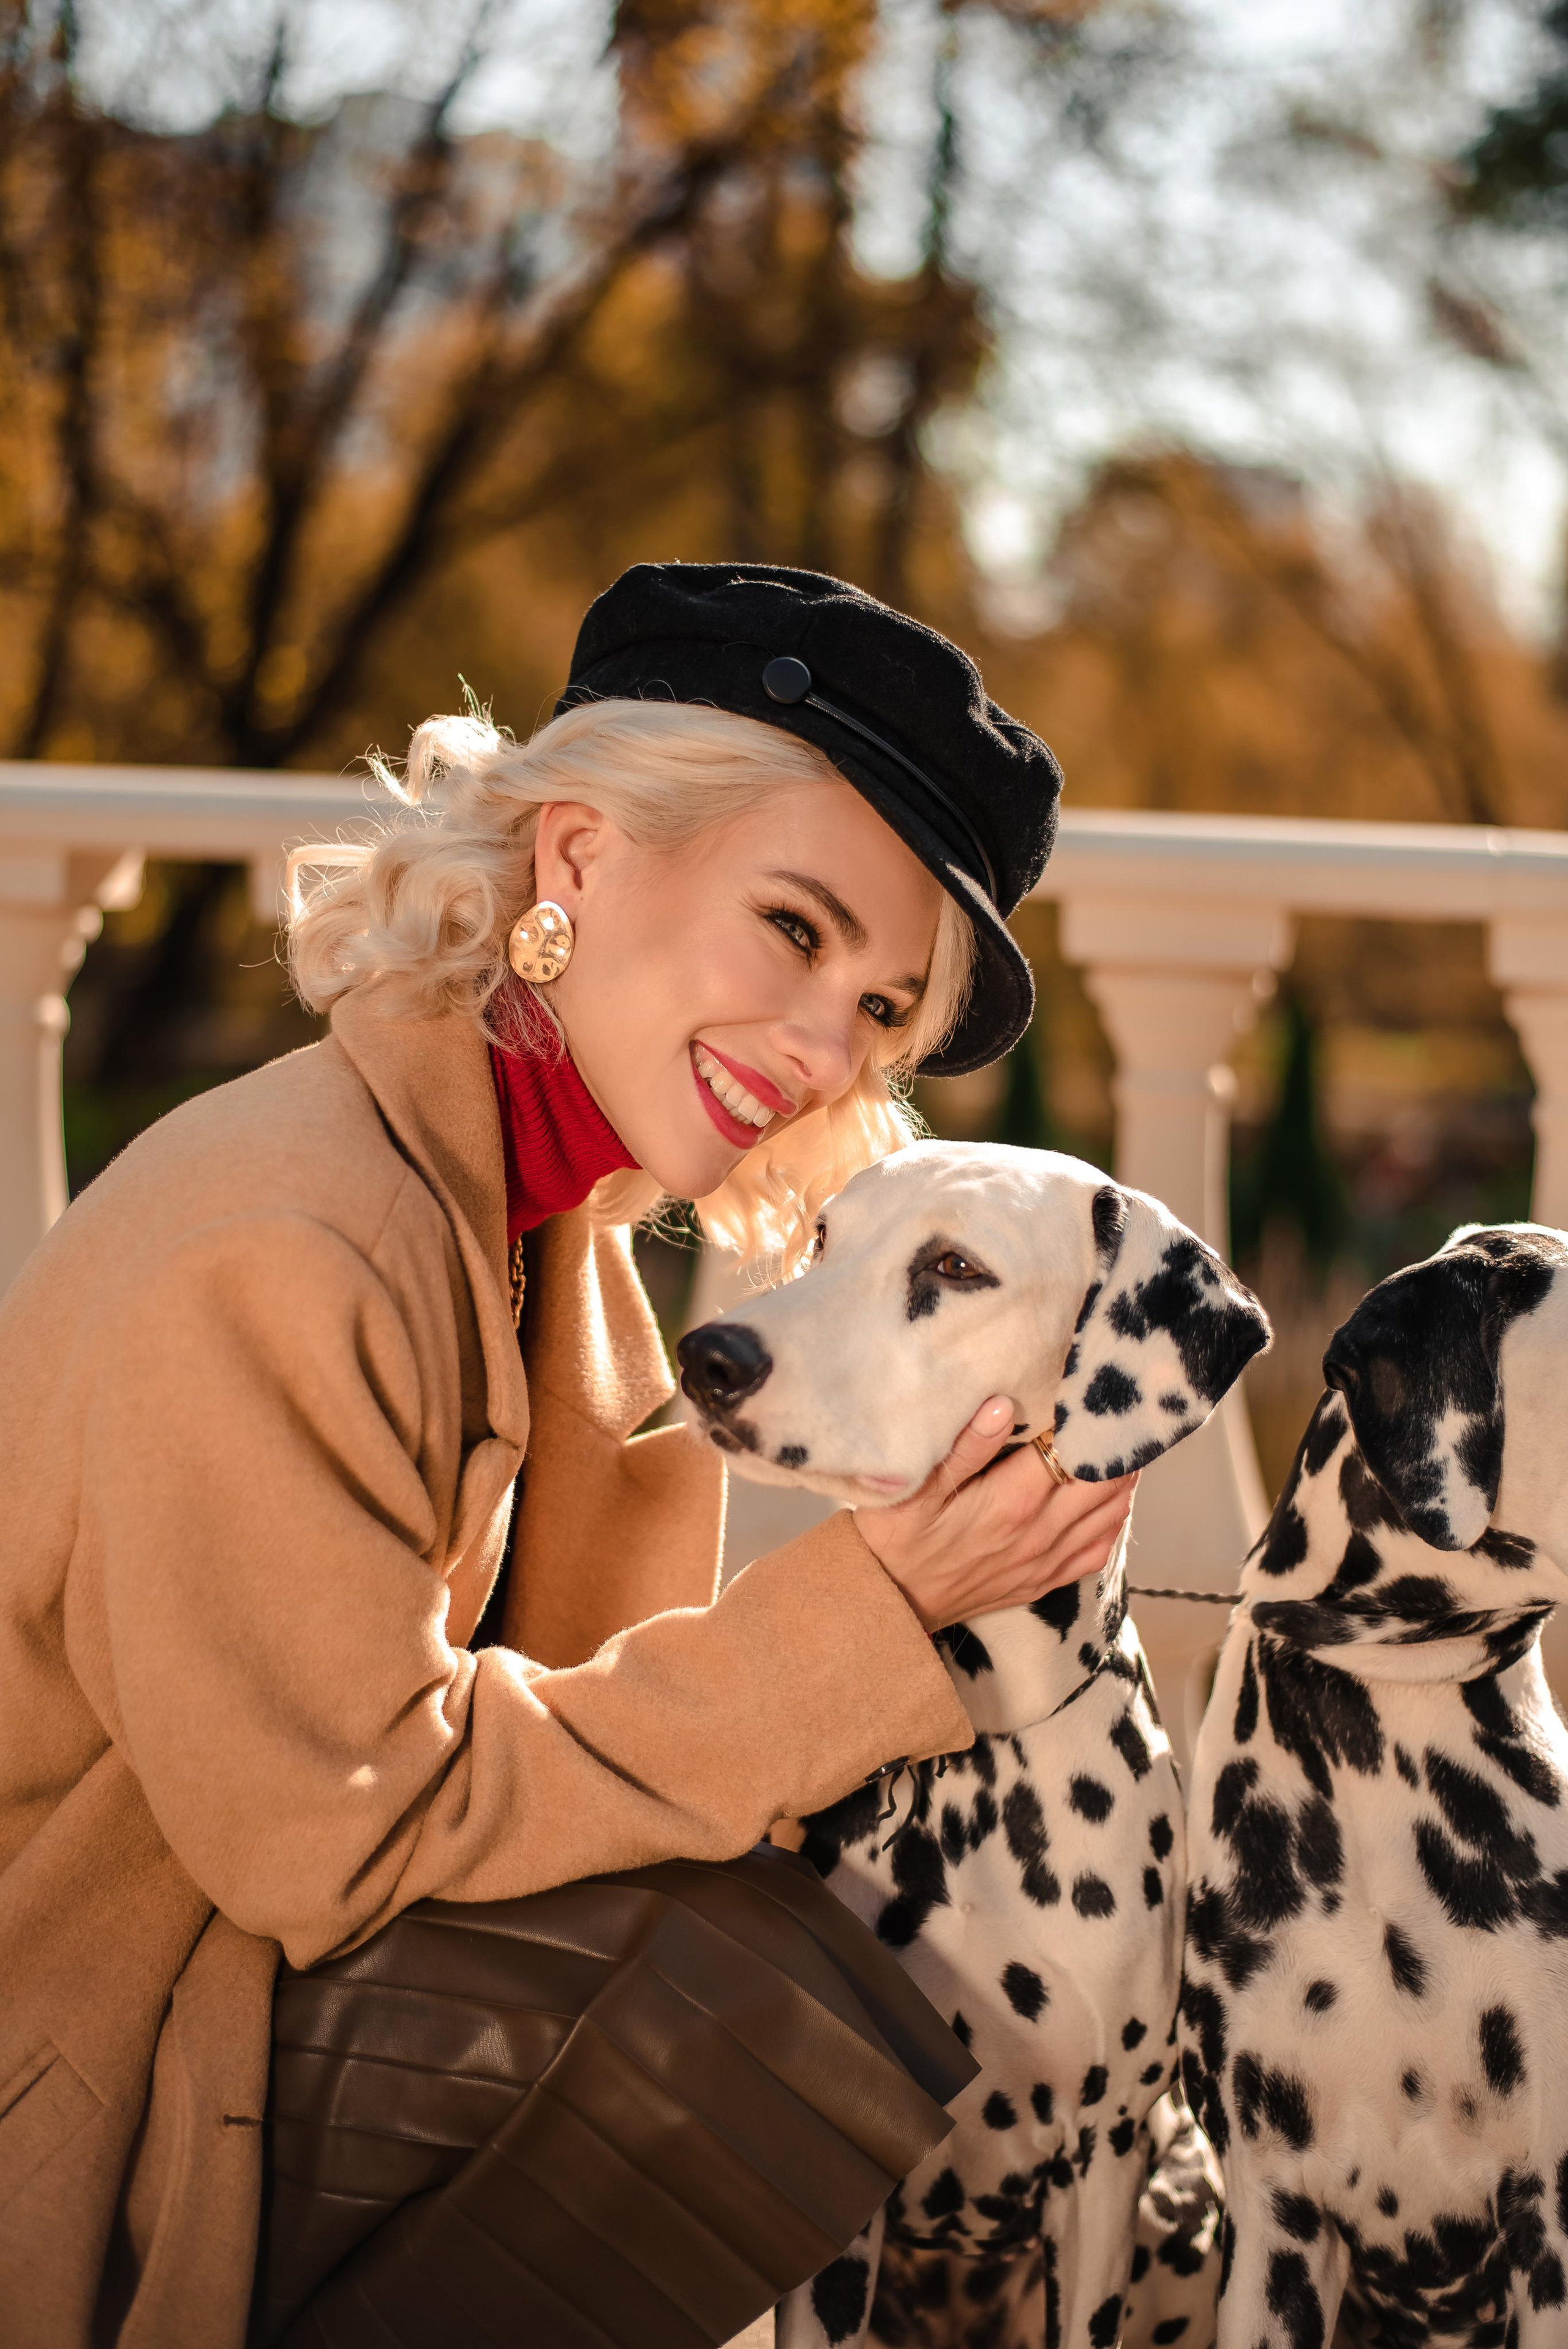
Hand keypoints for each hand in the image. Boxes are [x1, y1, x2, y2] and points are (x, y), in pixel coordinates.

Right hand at [854, 1395, 1137, 1633]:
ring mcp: (1046, 1560)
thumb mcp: (912, 1489)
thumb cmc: (895, 1540)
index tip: (1095, 1390)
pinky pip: (1100, 1550)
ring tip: (1123, 1443)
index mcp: (1012, 1501)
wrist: (888, 1607)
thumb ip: (962, 1448)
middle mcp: (1040, 1531)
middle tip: (1119, 1409)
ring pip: (1110, 1513)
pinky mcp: (1044, 1580)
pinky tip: (1112, 1497)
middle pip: (1104, 1480)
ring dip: (1122, 1477)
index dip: (1091, 1419)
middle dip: (1117, 1444)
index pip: (1075, 1450)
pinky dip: (1114, 1519)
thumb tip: (1003, 1406)